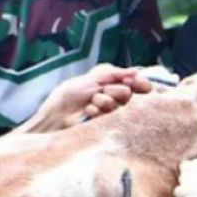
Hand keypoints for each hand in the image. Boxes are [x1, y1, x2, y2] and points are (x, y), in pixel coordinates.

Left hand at [23, 64, 152, 131]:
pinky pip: (111, 115)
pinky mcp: (107, 125)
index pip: (137, 84)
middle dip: (113, 90)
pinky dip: (98, 110)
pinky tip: (88, 112)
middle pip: (128, 93)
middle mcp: (116, 99)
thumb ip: (116, 73)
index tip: (135, 82)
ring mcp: (112, 114)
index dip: (139, 83)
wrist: (57, 114)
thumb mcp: (94, 77)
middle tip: (100, 91)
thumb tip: (137, 71)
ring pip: (119, 104)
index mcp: (114, 84)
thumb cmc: (72, 93)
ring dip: (103, 100)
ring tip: (90, 102)